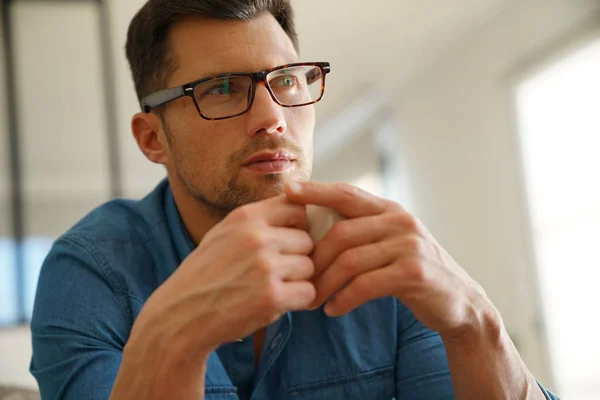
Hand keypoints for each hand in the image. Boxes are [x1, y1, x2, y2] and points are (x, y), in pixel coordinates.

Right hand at [129, 195, 315, 358]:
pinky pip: (308, 292)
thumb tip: (299, 211)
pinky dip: (297, 301)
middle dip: (297, 257)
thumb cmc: (205, 274)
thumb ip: (258, 222)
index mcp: (245, 217)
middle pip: (307, 240)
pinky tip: (276, 302)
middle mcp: (257, 237)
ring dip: (298, 280)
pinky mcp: (272, 296)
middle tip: (276, 272)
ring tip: (271, 287)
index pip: (296, 208)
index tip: (287, 241)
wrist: (181, 314)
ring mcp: (265, 267)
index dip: (297, 227)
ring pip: (309, 267)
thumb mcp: (224, 233)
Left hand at [285, 181, 492, 338]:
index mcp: (390, 210)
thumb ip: (362, 232)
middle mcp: (400, 222)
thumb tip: (312, 232)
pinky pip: (365, 284)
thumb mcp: (391, 243)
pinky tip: (333, 309)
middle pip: (341, 232)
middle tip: (297, 279)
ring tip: (311, 300)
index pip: (347, 194)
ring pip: (350, 260)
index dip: (317, 190)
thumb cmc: (413, 273)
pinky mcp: (414, 273)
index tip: (289, 190)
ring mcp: (409, 246)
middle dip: (314, 258)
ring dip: (324, 284)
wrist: (459, 303)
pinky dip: (344, 299)